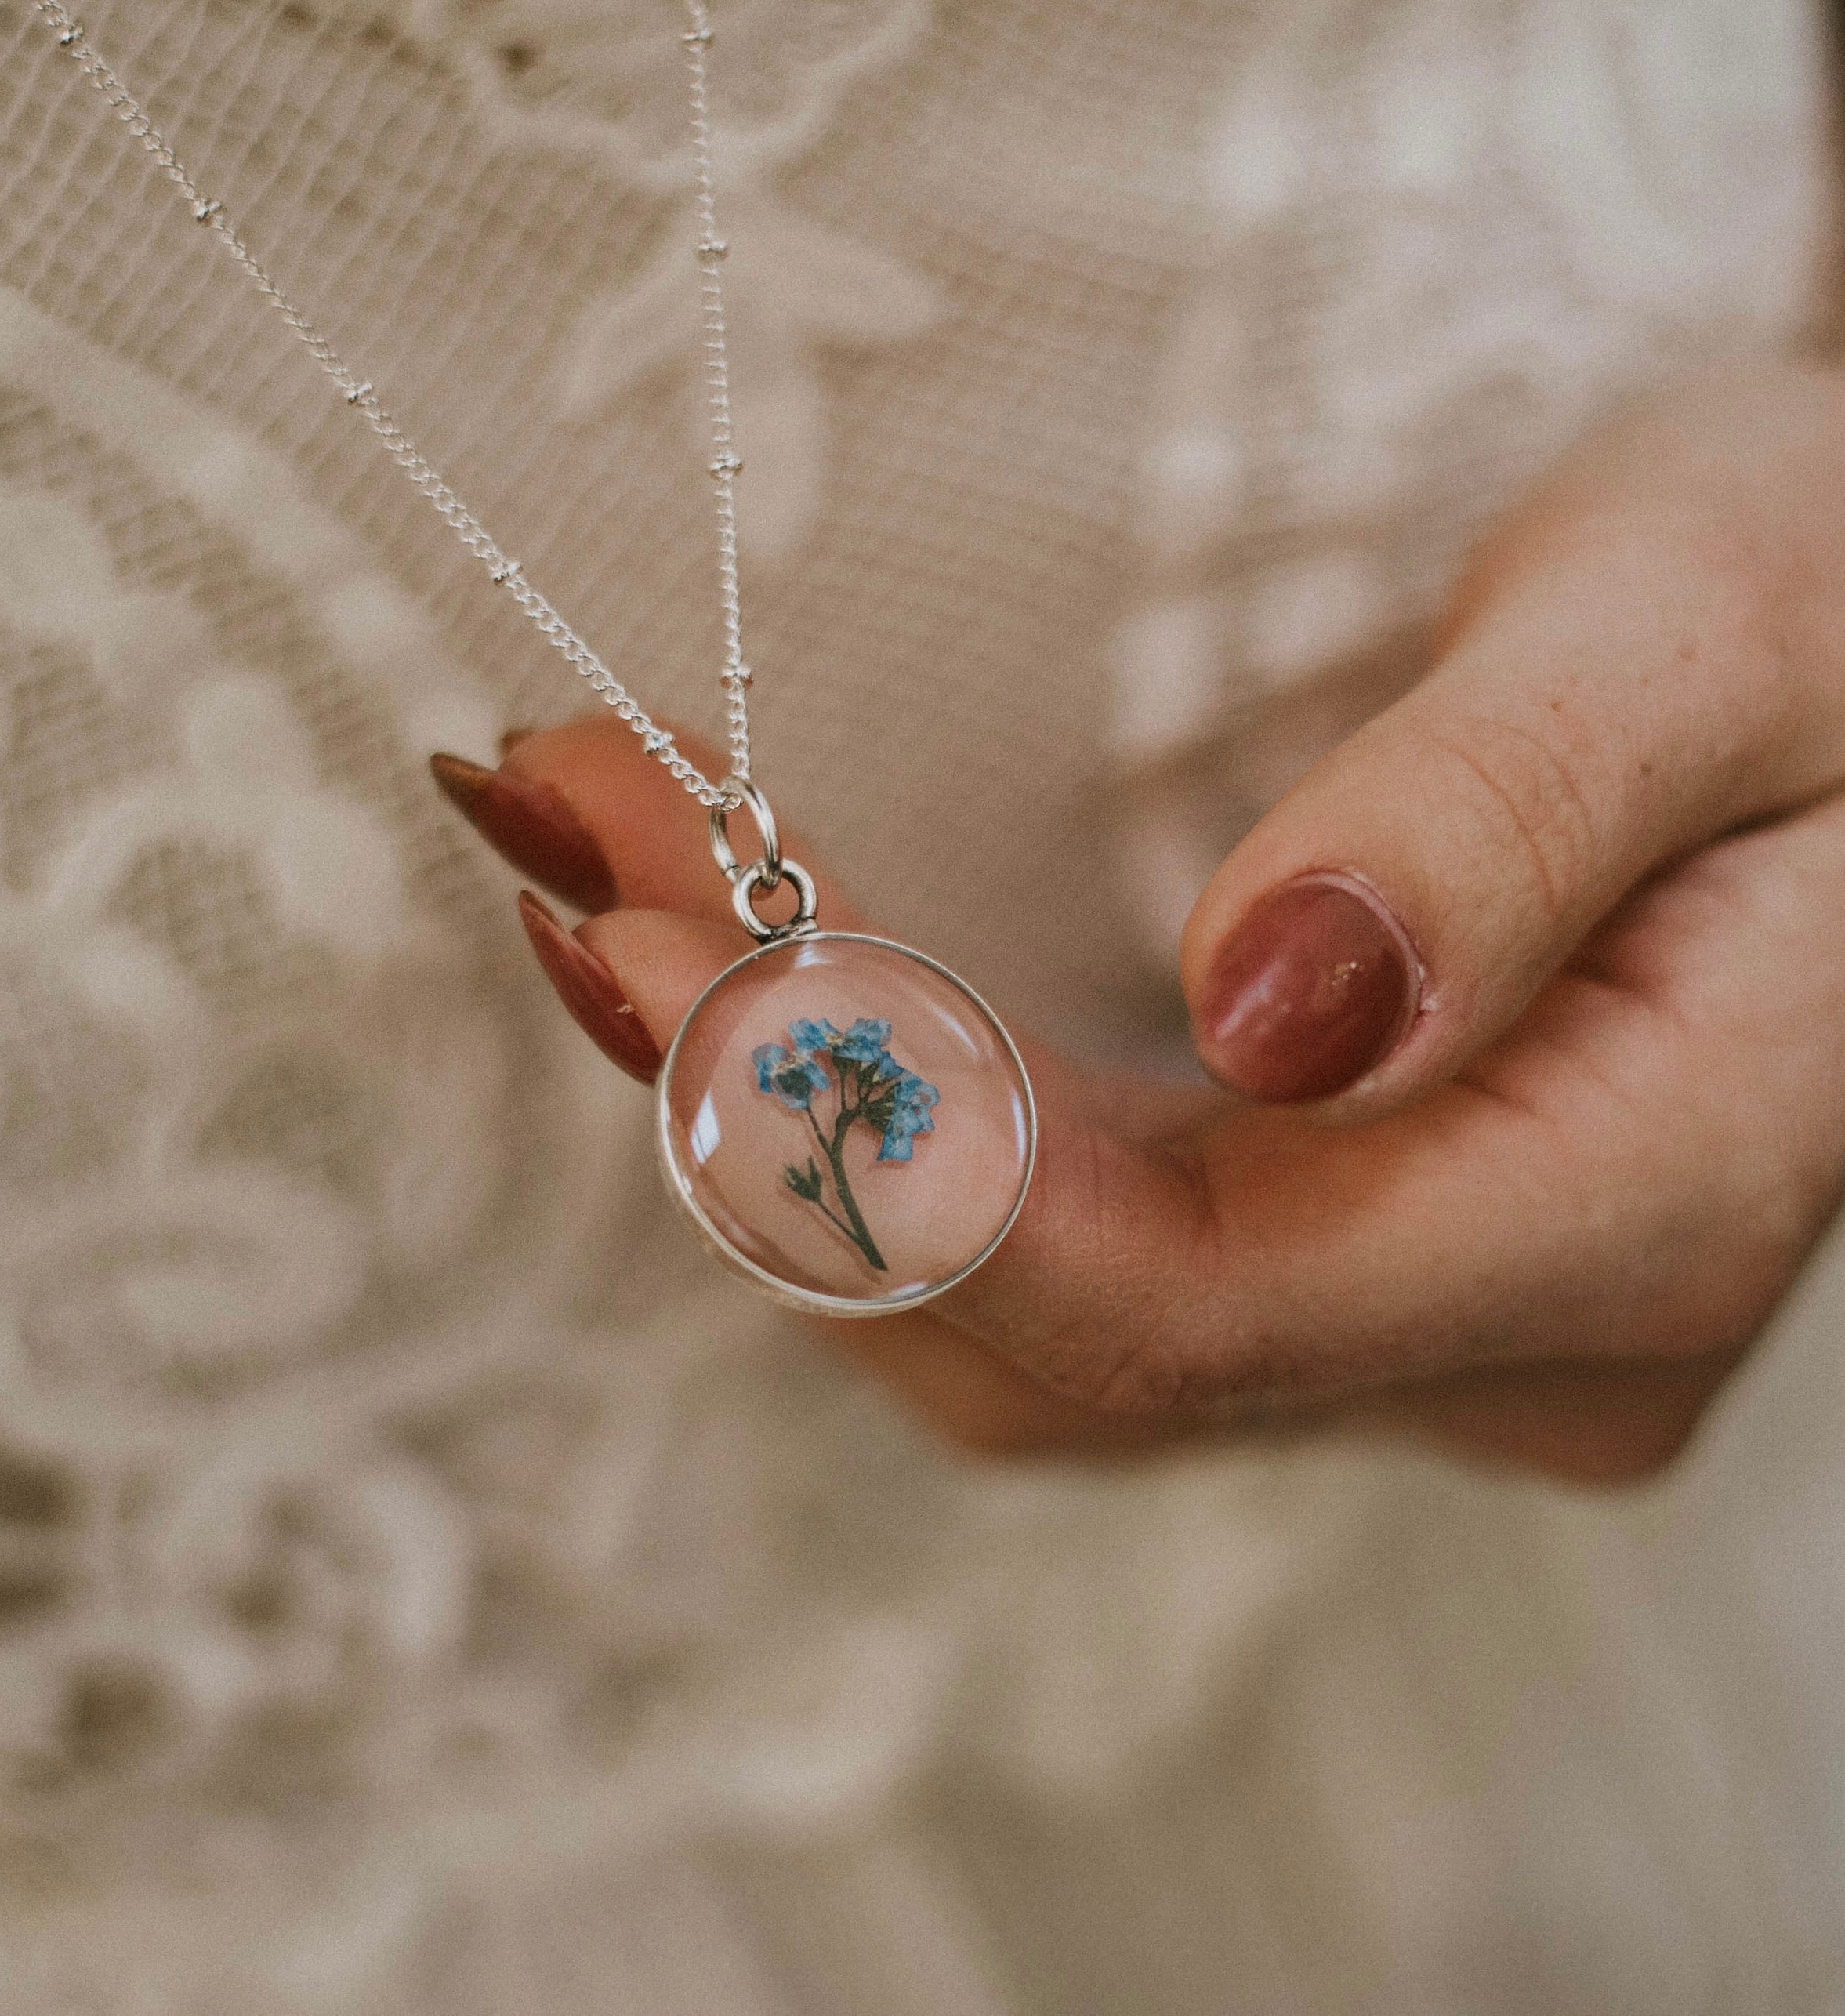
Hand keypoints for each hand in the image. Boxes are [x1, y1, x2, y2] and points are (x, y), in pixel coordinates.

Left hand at [433, 363, 1844, 1482]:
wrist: (1839, 674)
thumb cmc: (1821, 604)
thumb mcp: (1711, 627)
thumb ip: (1507, 827)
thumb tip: (1274, 1006)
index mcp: (1640, 1213)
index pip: (1181, 1299)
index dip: (883, 1142)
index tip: (646, 929)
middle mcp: (1505, 1341)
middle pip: (1047, 1325)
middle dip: (768, 1102)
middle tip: (574, 832)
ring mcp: (1404, 1328)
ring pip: (1009, 1318)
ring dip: (779, 1116)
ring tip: (609, 872)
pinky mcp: (1321, 1261)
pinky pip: (1040, 1255)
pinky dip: (867, 1125)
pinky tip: (745, 973)